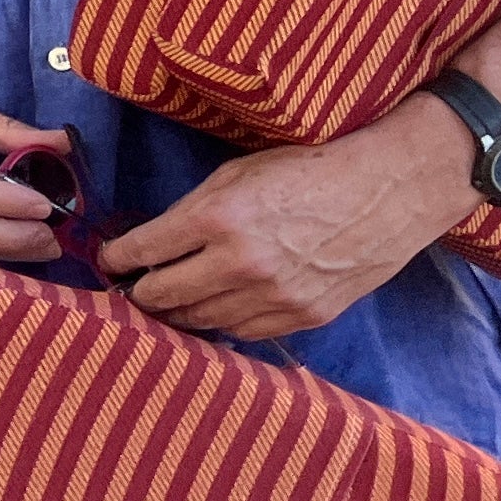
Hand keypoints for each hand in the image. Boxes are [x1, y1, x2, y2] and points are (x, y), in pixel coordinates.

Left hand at [98, 101, 478, 339]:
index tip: (110, 259)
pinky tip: (213, 308)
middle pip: (162, 295)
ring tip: (166, 301)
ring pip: (200, 319)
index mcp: (218, 218)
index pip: (142, 251)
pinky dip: (221, 320)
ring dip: (177, 311)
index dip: (117, 258)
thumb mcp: (237, 175)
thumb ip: (192, 211)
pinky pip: (243, 331)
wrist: (390, 190)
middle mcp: (241, 263)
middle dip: (139, 292)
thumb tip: (152, 242)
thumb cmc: (310, 169)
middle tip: (131, 287)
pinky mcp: (304, 316)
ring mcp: (274, 296)